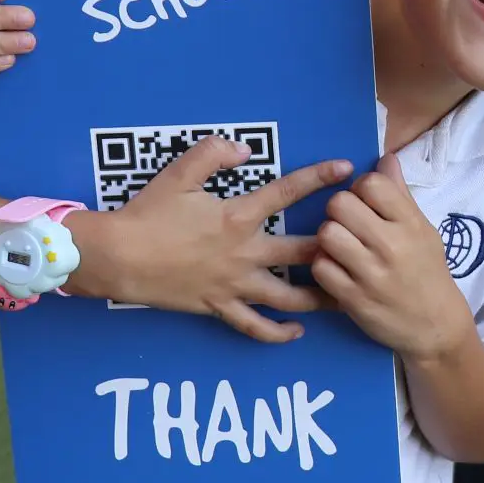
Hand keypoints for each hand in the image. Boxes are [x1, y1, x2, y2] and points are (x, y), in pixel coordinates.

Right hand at [68, 137, 350, 340]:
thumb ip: (213, 154)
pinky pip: (254, 326)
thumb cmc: (148, 213)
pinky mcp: (219, 306)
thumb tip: (245, 150)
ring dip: (319, 298)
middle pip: (302, 252)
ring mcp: (234, 284)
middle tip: (365, 245)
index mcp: (238, 216)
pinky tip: (296, 331)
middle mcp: (244, 252)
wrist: (118, 256)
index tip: (347, 167)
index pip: (287, 192)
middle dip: (336, 248)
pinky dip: (277, 333)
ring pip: (287, 297)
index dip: (319, 177)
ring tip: (345, 298)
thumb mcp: (179, 173)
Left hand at [311, 158, 470, 359]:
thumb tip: (385, 158)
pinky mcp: (354, 299)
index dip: (359, 188)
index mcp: (411, 223)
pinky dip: (324, 266)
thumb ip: (400, 195)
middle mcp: (392, 245)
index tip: (365, 204)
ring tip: (341, 247)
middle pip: (340, 204)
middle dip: (338, 211)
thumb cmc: (427, 272)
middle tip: (348, 225)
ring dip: (328, 238)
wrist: (435, 326)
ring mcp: (371, 274)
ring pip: (326, 234)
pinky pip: (321, 267)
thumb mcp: (423, 231)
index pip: (371, 183)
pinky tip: (338, 270)